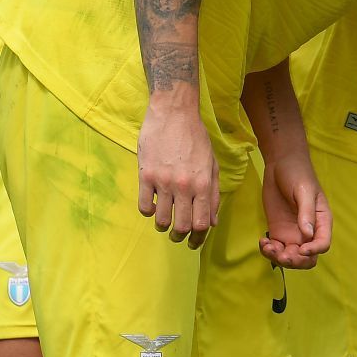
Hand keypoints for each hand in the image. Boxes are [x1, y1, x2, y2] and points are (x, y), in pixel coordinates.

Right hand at [137, 101, 219, 248]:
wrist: (174, 113)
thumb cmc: (196, 138)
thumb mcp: (211, 164)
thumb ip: (213, 193)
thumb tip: (212, 221)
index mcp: (203, 184)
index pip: (202, 223)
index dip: (199, 238)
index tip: (194, 243)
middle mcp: (184, 186)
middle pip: (182, 226)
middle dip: (180, 236)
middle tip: (177, 235)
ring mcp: (163, 181)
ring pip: (161, 220)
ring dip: (162, 226)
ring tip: (163, 223)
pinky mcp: (145, 175)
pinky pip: (144, 206)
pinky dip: (147, 212)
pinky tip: (151, 207)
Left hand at [260, 152, 331, 268]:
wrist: (281, 163)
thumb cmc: (297, 173)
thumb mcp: (303, 191)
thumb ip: (306, 212)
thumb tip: (308, 234)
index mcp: (321, 220)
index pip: (323, 244)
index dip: (314, 251)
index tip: (301, 249)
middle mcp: (309, 231)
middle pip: (307, 257)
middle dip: (295, 261)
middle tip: (281, 254)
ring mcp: (293, 232)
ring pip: (290, 256)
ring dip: (279, 258)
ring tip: (268, 247)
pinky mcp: (278, 231)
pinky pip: (276, 249)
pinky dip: (268, 251)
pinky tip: (262, 241)